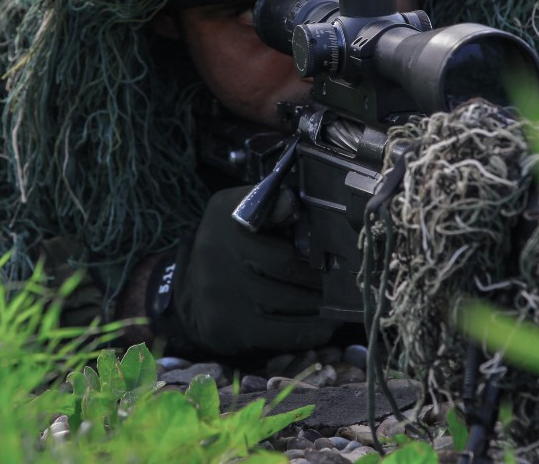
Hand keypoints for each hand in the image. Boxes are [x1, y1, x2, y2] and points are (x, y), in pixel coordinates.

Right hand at [148, 186, 339, 355]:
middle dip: (324, 277)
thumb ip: (273, 207)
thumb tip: (290, 203)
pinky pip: (281, 334)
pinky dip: (311, 331)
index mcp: (227, 213)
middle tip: (345, 282)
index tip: (336, 256)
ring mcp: (218, 292)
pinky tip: (324, 325)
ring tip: (339, 303)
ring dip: (322, 305)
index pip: (281, 223)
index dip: (316, 248)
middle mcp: (217, 250)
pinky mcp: (225, 327)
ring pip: (289, 303)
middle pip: (290, 269)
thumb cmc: (234, 245)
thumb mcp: (248, 211)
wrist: (193, 289)